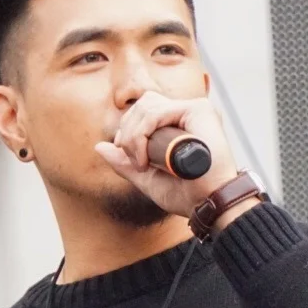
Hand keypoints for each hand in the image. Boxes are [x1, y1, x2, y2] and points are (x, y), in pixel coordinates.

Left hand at [95, 92, 241, 218]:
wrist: (209, 204)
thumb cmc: (187, 193)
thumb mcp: (147, 178)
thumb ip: (124, 162)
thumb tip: (99, 147)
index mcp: (179, 124)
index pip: (145, 109)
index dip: (129, 128)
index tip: (129, 156)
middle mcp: (188, 114)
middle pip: (144, 103)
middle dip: (128, 132)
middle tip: (136, 162)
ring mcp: (195, 109)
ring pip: (148, 106)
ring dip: (134, 136)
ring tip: (142, 163)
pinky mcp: (200, 110)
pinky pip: (159, 111)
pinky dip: (144, 133)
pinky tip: (147, 157)